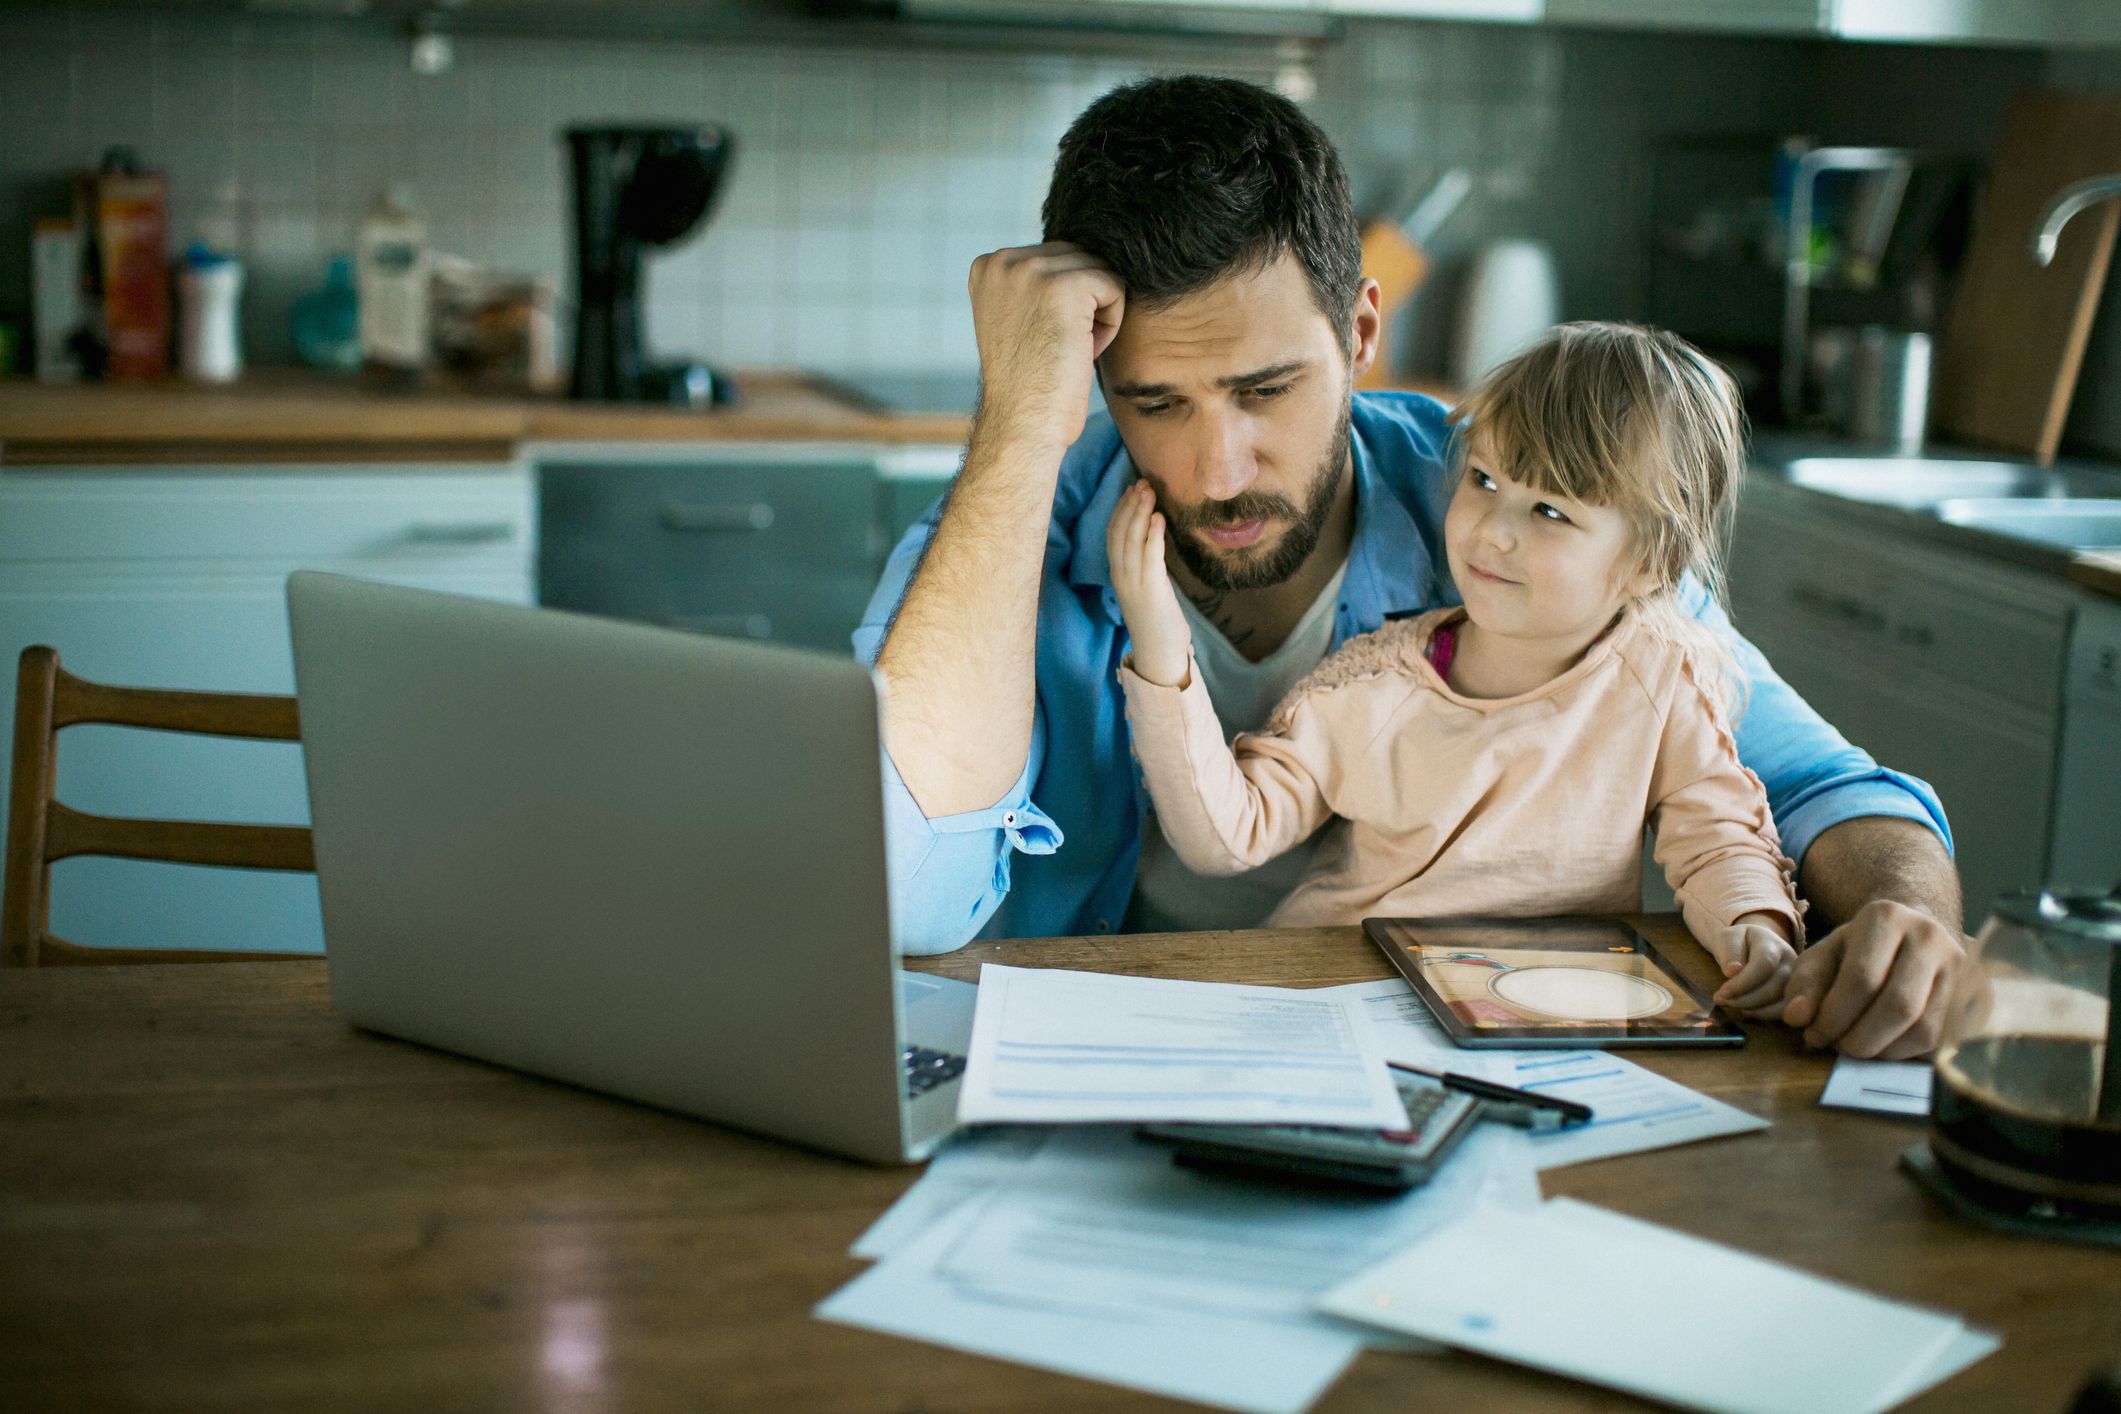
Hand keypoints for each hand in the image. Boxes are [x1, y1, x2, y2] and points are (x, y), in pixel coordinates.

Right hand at [967, 242, 1125, 454]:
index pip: (1055, 258)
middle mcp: (1004, 260)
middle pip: (1079, 258)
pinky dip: (1110, 324)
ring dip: (1096, 314)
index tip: (1039, 340)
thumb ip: (1031, 284)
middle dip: (1082, 305)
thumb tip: (1077, 256)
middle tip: (1058, 348)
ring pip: (1099, 271)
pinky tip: (1083, 350)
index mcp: (988, 265)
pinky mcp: (1065, 285)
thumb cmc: (1027, 385)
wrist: (1022, 424)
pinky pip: (1114, 286)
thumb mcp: (1015, 318)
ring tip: (1069, 349)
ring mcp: (1032, 269)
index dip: (1060, 304)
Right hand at [1107, 482, 1192, 687]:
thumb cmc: (1158, 621)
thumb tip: (1153, 539)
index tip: (1130, 489)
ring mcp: (1134, 584)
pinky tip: (1158, 518)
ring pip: (1131, 542)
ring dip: (1139, 513)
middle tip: (1141, 481)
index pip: (1112, 536)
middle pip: (1119, 534)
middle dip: (1129, 505)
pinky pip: (1149, 559)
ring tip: (1148, 491)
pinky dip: (1152, 536)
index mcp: (1118, 575)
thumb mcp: (1146, 588)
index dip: (1120, 510)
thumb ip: (1145, 565)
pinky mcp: (1151, 592)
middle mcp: (1121, 577)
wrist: (1159, 654)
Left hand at [1706, 913, 1797, 1018]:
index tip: (1722, 993)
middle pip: (1775, 986)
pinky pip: (1783, 1011)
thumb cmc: (1738, 941)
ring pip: (1782, 1002)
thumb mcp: (1727, 938)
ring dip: (1753, 1009)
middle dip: (1746, 999)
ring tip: (1730, 1004)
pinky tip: (1745, 1010)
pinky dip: (1762, 1014)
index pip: (1764, 964)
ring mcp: (1796, 979)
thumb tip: (1732, 971)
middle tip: (1721, 1000)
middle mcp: (1791, 962)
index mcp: (1774, 944)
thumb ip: (1729, 951)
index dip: (1743, 982)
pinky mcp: (1795, 994)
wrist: (1753, 943)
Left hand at [1780, 900, 1963, 1058]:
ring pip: (1924, 1028)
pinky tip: (1883, 1046)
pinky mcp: (1973, 997)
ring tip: (1857, 1047)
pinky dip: (1906, 1053)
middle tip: (1837, 1047)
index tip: (1814, 1035)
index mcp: (1887, 917)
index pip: (1862, 978)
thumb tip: (1796, 1017)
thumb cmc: (1860, 949)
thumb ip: (1804, 984)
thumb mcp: (1823, 955)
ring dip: (1883, 1051)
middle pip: (1898, 1005)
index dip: (1834, 1016)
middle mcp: (1931, 937)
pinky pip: (1940, 1040)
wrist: (1911, 934)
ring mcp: (1960, 967)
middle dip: (1860, 1038)